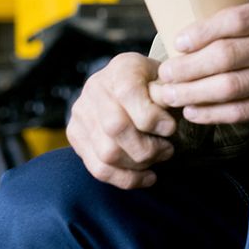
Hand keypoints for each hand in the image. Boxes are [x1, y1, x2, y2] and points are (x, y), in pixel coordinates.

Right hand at [66, 52, 174, 188]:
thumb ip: (169, 92)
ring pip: (107, 153)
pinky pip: (99, 169)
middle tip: (167, 150)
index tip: (171, 128)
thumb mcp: (166, 80)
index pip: (128, 94)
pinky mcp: (76, 137)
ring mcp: (81, 114)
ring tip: (157, 158)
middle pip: (115, 127)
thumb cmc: (155, 85)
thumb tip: (172, 104)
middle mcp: (95, 88)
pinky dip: (127, 179)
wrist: (126, 85)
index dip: (152, 117)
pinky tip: (148, 177)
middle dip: (147, 147)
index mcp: (121, 69)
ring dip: (139, 164)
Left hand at [150, 0, 248, 123]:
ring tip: (169, 96)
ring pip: (230, 88)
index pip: (234, 22)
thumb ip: (248, 19)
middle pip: (225, 58)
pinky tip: (194, 112)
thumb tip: (198, 32)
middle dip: (187, 69)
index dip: (202, 32)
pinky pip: (245, 111)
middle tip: (164, 75)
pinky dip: (215, 114)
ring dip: (193, 94)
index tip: (179, 41)